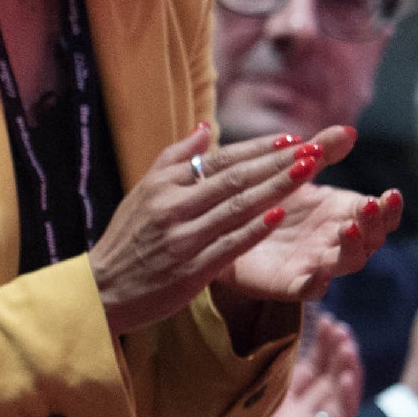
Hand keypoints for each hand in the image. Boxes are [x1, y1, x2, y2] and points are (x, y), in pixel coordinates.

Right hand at [91, 125, 336, 333]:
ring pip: (237, 207)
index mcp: (163, 185)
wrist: (102, 288)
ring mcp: (182, 238)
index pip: (218, 160)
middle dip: (277, 162)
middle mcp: (172, 207)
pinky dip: (255, 228)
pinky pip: (229, 244)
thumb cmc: (127, 239)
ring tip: (309, 172)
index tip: (291, 138)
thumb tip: (206, 128)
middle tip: (315, 149)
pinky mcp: (190, 269)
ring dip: (276, 187)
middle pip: (234, 179)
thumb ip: (175, 159)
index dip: (257, 149)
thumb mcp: (142, 192)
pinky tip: (280, 214)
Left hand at [161, 310, 363, 416]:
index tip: (326, 316)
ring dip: (348, 372)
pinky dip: (346, 403)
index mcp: (277, 401)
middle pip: (327, 380)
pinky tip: (348, 378)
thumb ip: (237, 365)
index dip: (320, 343)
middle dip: (337, 352)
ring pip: (337, 400)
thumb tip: (237, 316)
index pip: (309, 367)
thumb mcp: (222, 391)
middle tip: (340, 327)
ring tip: (349, 346)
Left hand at [212, 132, 399, 306]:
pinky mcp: (287, 282)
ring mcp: (314, 262)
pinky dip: (318, 283)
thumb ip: (320, 152)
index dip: (390, 208)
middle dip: (374, 224)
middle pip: (370, 239)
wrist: (224, 227)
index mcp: (341, 213)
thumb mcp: (293, 171)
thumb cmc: (267, 198)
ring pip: (346, 262)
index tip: (391, 193)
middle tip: (369, 205)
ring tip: (347, 228)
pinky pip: (308, 289)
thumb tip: (348, 130)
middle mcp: (334, 240)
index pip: (380, 215)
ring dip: (353, 247)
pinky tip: (320, 272)